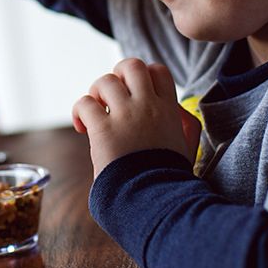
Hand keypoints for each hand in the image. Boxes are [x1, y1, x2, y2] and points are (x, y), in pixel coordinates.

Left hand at [72, 58, 200, 177]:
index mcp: (169, 110)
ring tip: (97, 112)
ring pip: (105, 81)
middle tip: (112, 97)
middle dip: (118, 74)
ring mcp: (126, 116)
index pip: (158, 71)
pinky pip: (85, 103)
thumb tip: (179, 112)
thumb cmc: (170, 180)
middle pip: (132, 65)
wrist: (157, 202)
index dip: (143, 76)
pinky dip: (79, 111)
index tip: (134, 95)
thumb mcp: (188, 148)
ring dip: (96, 93)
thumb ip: (186, 127)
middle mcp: (148, 106)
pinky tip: (82, 127)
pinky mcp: (104, 130)